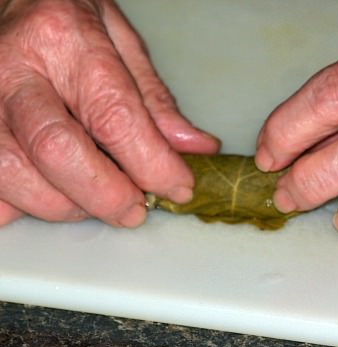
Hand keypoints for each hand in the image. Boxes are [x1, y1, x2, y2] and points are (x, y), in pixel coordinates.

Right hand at [0, 0, 218, 226]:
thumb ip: (154, 100)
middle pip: (57, 150)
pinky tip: (53, 192)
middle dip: (106, 195)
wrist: (11, 1)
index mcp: (65, 39)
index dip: (152, 165)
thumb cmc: (67, 19)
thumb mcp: (121, 44)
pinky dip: (24, 204)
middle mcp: (13, 68)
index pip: (114, 116)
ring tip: (96, 198)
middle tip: (135, 208)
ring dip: (66, 205)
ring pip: (13, 175)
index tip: (178, 187)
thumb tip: (193, 148)